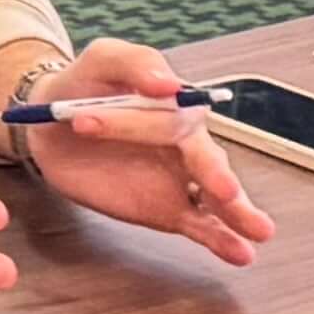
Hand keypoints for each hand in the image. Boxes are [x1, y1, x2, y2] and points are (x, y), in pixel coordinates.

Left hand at [6, 39, 270, 265]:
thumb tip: (168, 84)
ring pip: (217, 195)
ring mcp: (181, 178)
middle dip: (217, 175)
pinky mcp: (169, 208)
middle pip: (207, 158)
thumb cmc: (85, 85)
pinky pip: (200, 225)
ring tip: (259, 230)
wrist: (54, 128)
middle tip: (224, 191)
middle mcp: (187, 142)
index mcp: (177, 103)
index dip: (130, 122)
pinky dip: (220, 240)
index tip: (84, 122)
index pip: (166, 114)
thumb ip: (134, 62)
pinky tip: (240, 253)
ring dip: (238, 212)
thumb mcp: (102, 60)